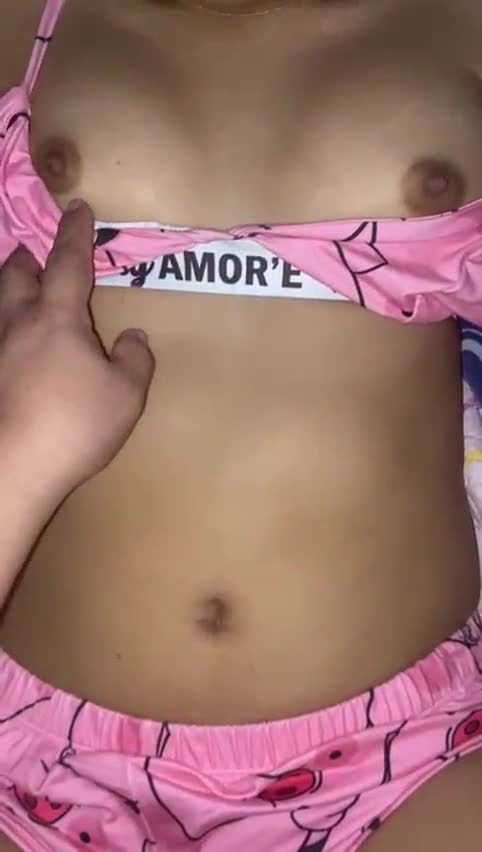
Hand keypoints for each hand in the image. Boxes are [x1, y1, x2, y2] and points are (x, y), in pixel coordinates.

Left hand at [0, 201, 155, 502]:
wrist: (14, 466)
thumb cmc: (75, 425)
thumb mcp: (125, 394)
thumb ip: (134, 359)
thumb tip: (133, 337)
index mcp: (57, 318)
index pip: (66, 262)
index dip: (74, 232)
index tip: (78, 207)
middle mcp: (18, 324)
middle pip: (16, 274)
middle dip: (29, 257)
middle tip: (40, 254)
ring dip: (12, 288)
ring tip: (26, 292)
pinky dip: (9, 330)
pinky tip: (18, 349)